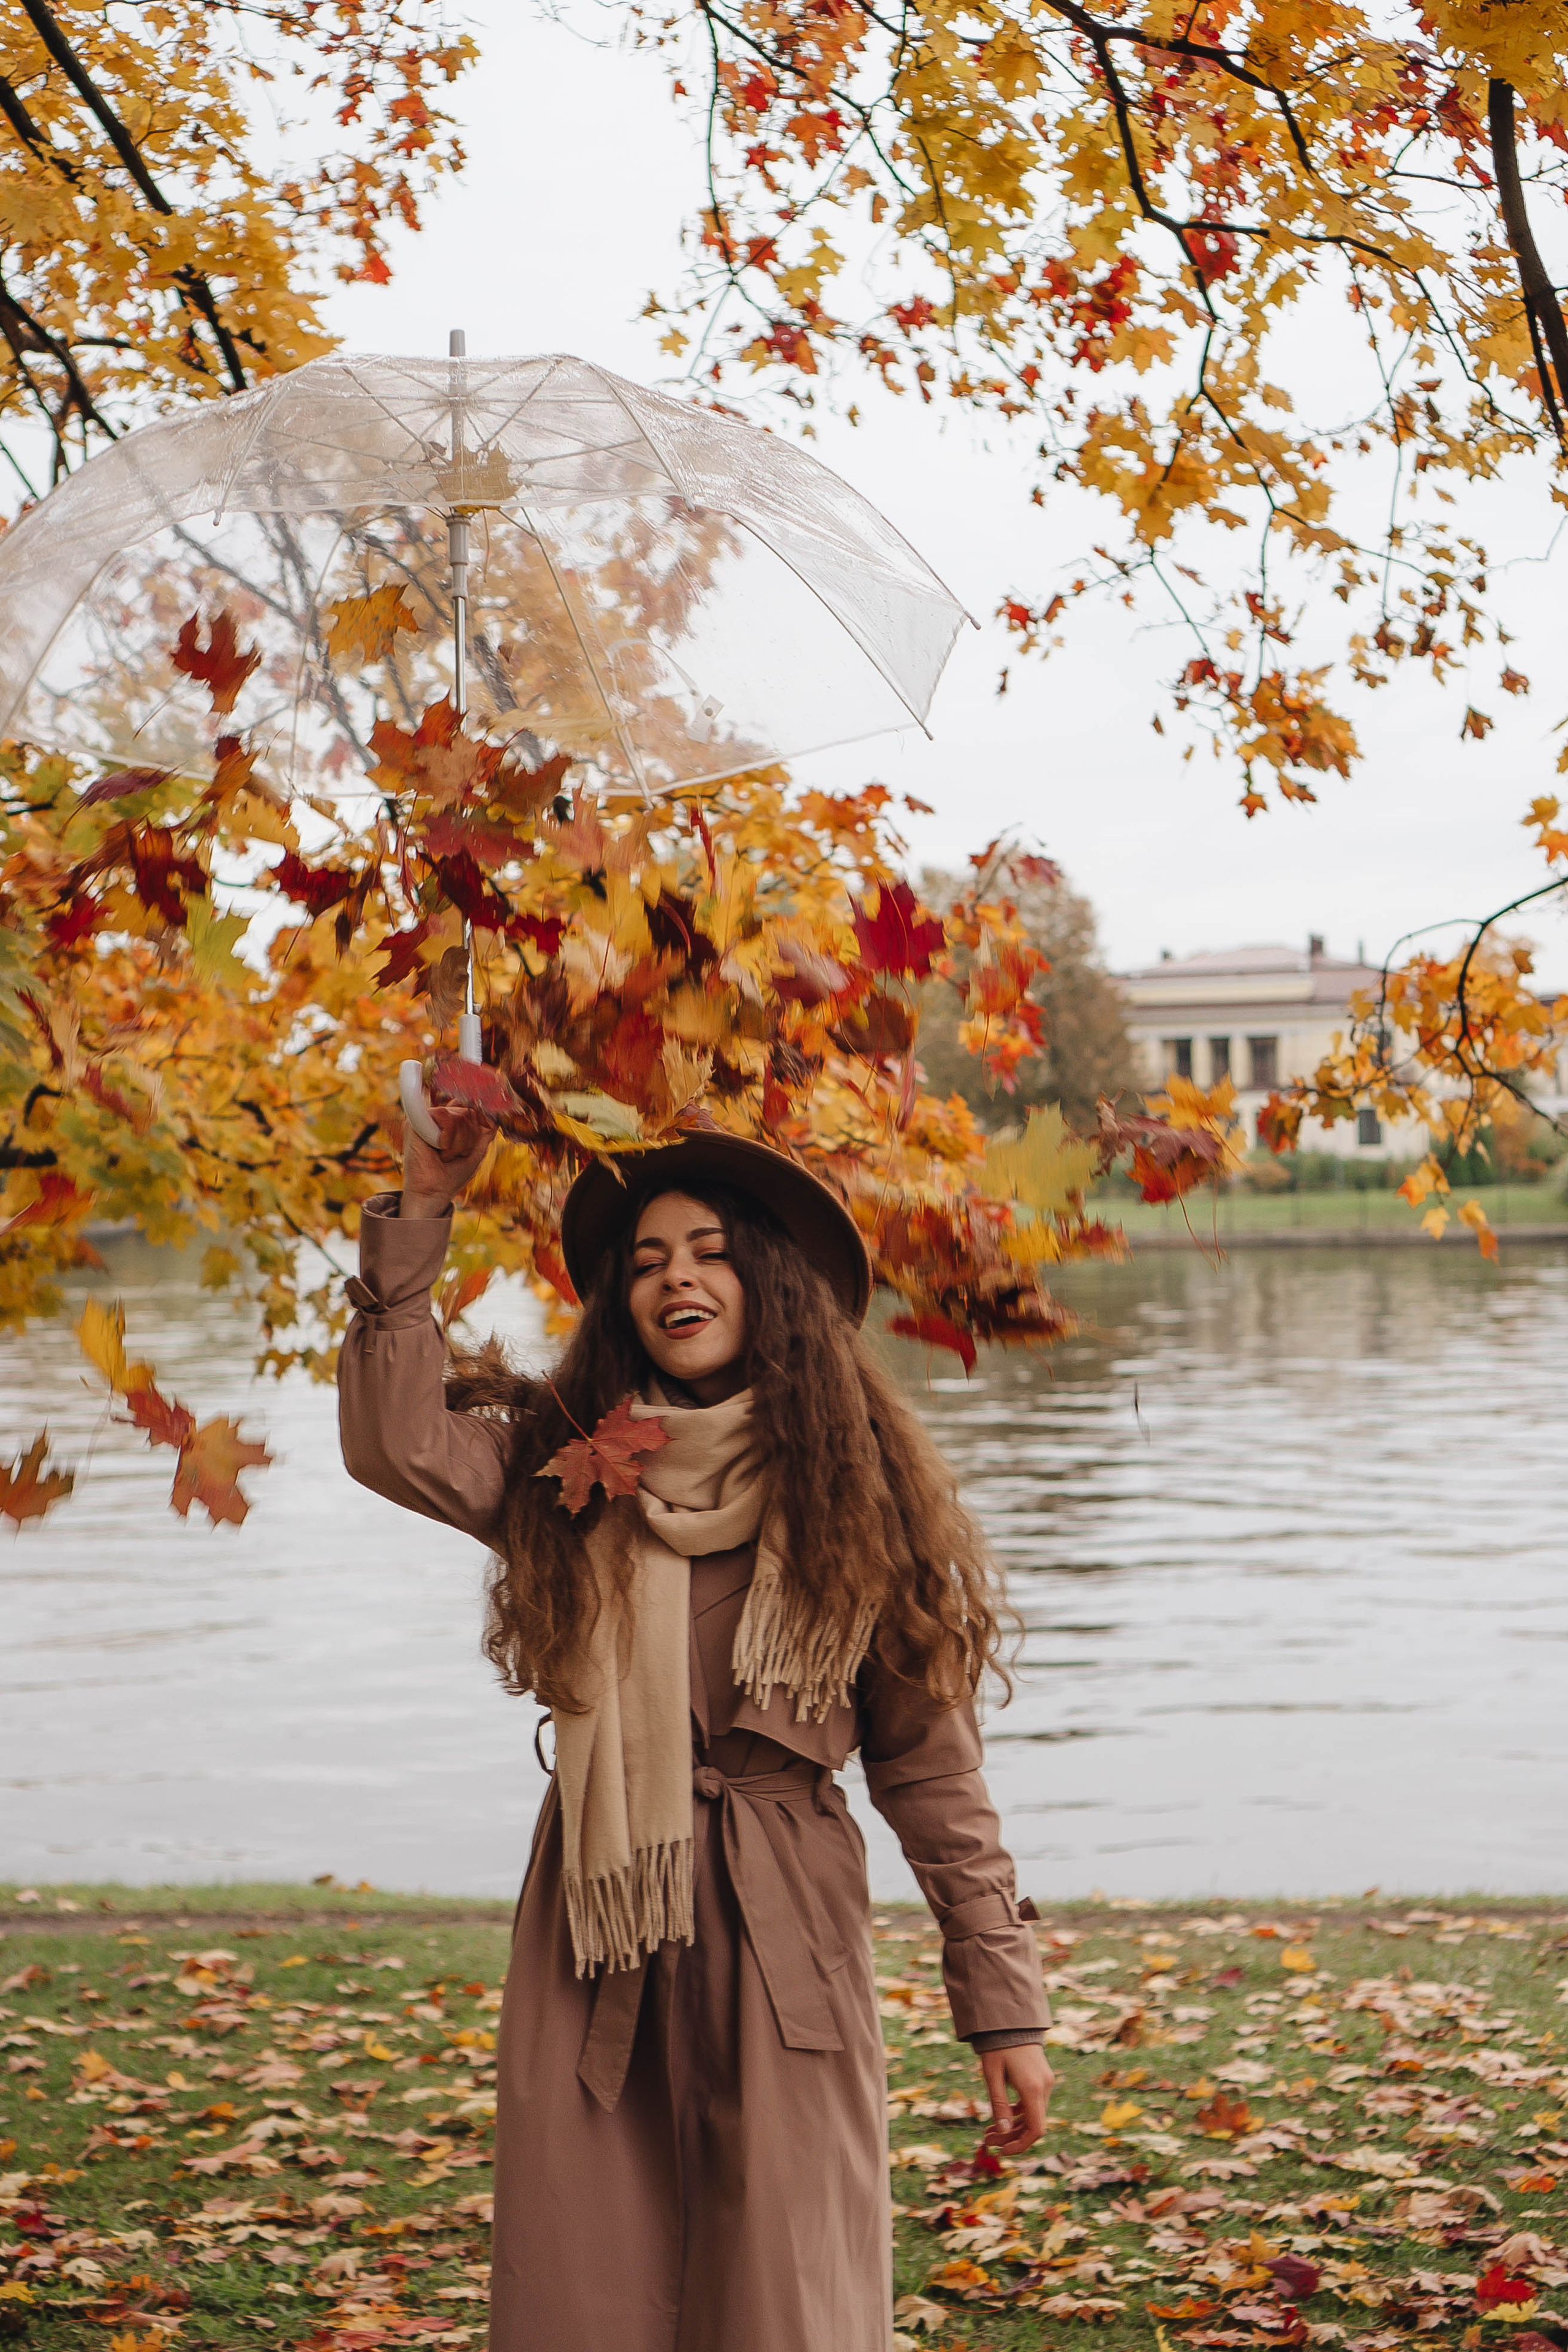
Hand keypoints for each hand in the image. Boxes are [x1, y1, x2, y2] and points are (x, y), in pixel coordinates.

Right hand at [400, 1104, 493, 1218]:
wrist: (434, 1193)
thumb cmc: (452, 1176)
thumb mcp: (476, 1152)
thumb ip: (486, 1132)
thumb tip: (497, 1114)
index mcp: (449, 1124)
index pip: (470, 1109)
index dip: (478, 1121)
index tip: (476, 1141)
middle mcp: (437, 1120)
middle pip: (466, 1112)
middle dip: (469, 1138)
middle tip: (458, 1155)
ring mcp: (425, 1120)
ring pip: (457, 1115)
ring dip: (459, 1142)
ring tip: (447, 1156)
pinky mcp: (414, 1123)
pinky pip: (442, 1115)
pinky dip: (448, 1137)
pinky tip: (440, 1150)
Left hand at [979, 2043, 1053, 2156]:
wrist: (1011, 2020)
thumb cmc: (998, 2046)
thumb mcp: (992, 2075)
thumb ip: (998, 2105)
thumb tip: (1004, 2133)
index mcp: (1032, 2088)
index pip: (1036, 2130)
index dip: (1021, 2145)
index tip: (1002, 2151)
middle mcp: (1044, 2087)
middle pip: (1034, 2125)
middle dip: (1011, 2137)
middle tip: (987, 2141)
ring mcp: (1045, 2082)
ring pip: (1034, 2115)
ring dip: (1014, 2126)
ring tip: (989, 2131)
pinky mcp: (1042, 2077)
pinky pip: (1034, 2103)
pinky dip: (1020, 2113)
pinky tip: (1003, 2114)